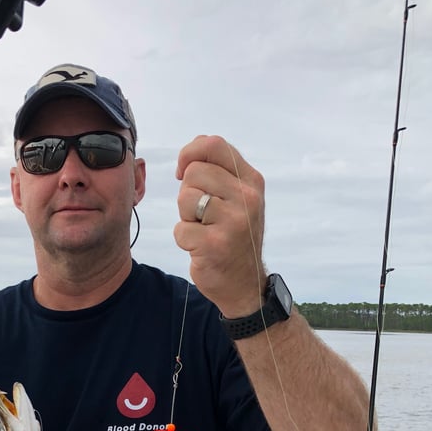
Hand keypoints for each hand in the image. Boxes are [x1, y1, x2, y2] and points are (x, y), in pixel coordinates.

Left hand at [174, 135, 266, 316]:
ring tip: (204, 230)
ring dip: (186, 217)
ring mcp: (232, 222)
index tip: (183, 171)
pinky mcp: (214, 244)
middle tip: (202, 215)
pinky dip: (184, 240)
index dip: (190, 152)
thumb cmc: (235, 238)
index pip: (214, 145)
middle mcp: (246, 198)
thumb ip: (220, 172)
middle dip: (188, 193)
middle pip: (194, 172)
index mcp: (251, 182)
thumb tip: (192, 151)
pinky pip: (180, 229)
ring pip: (185, 198)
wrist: (245, 285)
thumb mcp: (239, 199)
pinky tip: (201, 248)